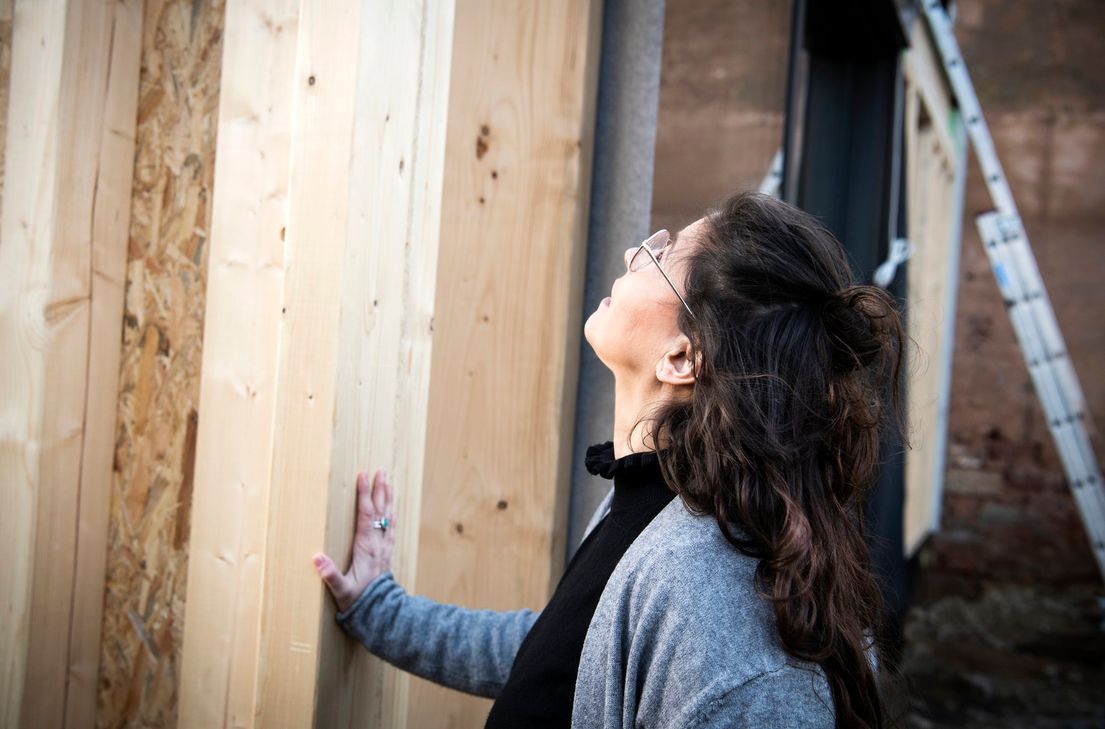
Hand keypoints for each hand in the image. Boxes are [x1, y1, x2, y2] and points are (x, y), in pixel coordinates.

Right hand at [313, 468, 396, 612]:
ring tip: (389, 482)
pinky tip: (393, 510)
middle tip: (381, 471)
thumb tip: (316, 558)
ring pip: (388, 517)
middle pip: (380, 511)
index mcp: (366, 547)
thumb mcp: (341, 590)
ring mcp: (384, 548)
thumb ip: (330, 574)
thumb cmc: (359, 602)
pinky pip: (390, 529)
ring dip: (388, 499)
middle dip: (380, 490)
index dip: (364, 494)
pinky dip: (391, 515)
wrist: (381, 613)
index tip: (363, 476)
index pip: (365, 515)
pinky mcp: (386, 554)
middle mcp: (378, 544)